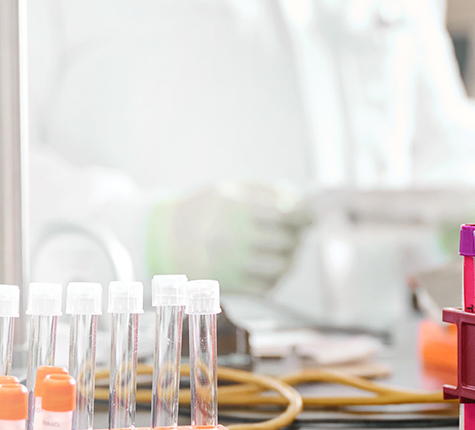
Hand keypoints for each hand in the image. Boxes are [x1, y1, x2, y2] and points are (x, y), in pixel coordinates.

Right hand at [147, 180, 313, 293]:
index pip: (288, 213)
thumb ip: (266, 191)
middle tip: (295, 230)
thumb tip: (300, 201)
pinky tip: (269, 264)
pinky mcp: (232, 286)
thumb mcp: (229, 189)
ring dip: (289, 256)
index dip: (307, 214)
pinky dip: (276, 276)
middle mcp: (236, 238)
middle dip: (297, 234)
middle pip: (288, 240)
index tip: (312, 214)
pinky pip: (269, 286)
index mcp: (237, 209)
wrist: (163, 242)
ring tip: (283, 248)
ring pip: (282, 265)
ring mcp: (234, 265)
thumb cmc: (202, 211)